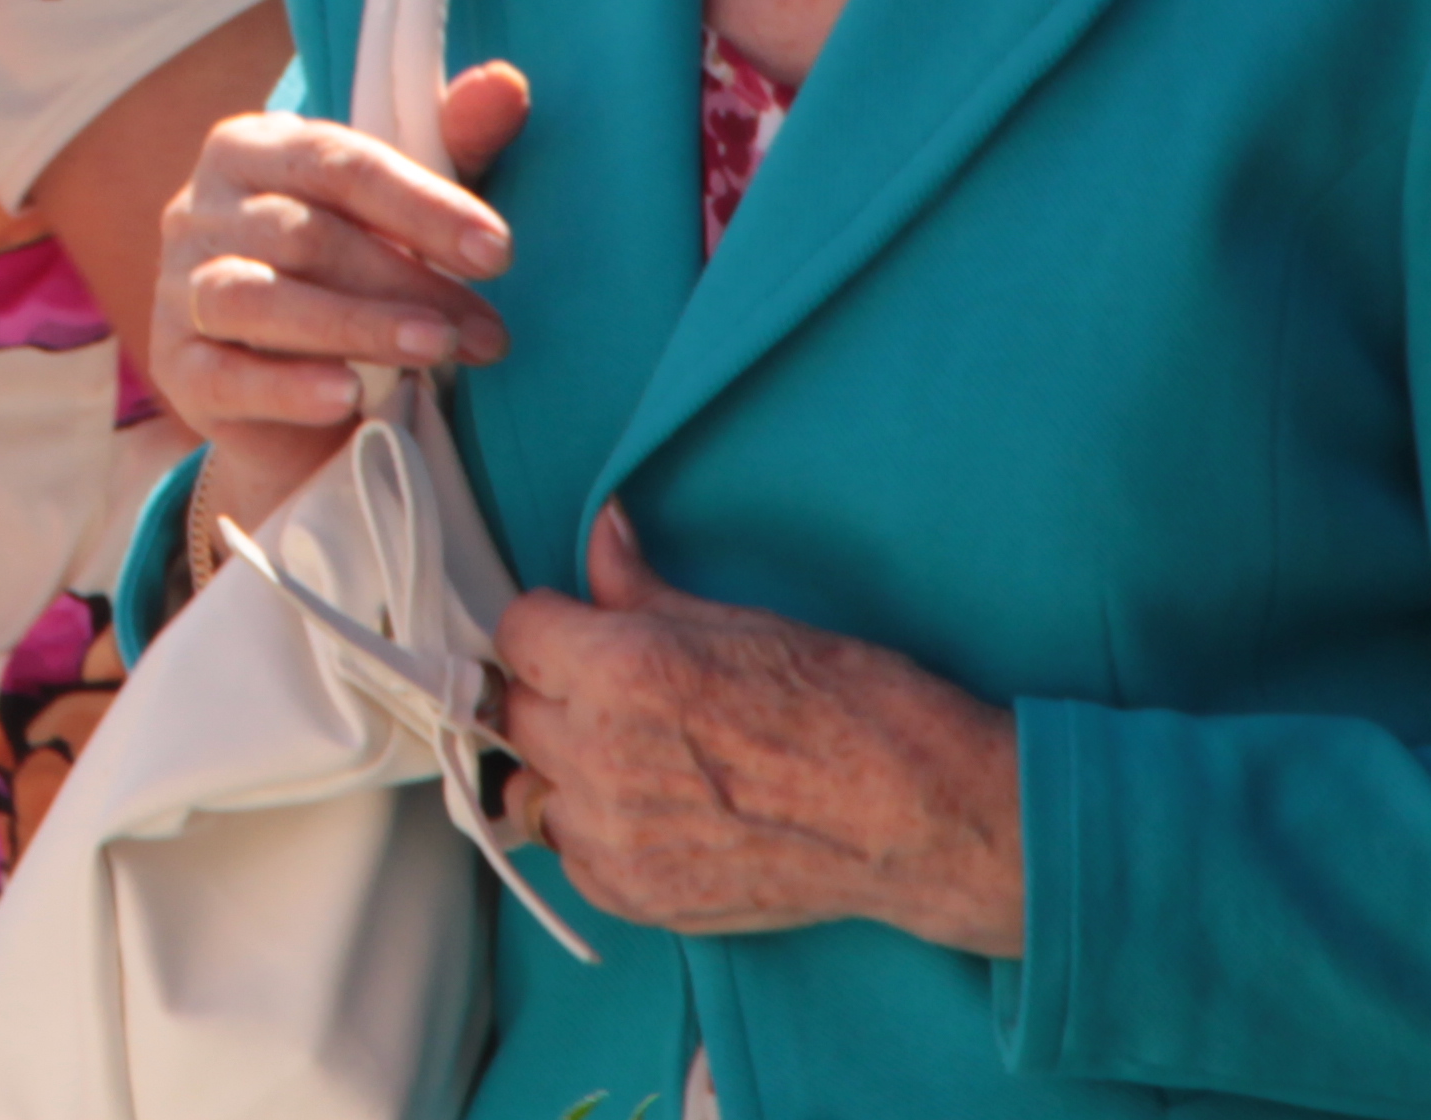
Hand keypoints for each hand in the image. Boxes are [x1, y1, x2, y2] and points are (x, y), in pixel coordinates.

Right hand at [148, 69, 529, 538]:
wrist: (293, 393)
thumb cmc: (355, 272)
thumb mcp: (406, 208)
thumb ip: (454, 143)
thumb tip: (509, 85)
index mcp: (251, 148)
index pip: (336, 163)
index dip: (421, 205)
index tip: (499, 251)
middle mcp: (200, 209)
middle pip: (304, 235)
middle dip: (406, 280)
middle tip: (486, 330)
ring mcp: (178, 288)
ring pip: (258, 298)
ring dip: (355, 325)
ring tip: (436, 352)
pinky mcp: (176, 367)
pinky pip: (223, 376)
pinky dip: (286, 386)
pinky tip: (346, 397)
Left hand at [492, 507, 1022, 957]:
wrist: (915, 816)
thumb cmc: (846, 707)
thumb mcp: (740, 622)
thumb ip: (642, 586)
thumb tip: (601, 534)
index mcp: (620, 670)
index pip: (518, 631)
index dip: (550, 623)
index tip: (575, 628)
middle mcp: (601, 756)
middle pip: (515, 712)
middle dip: (550, 693)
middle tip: (603, 690)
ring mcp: (613, 837)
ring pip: (532, 791)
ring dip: (561, 769)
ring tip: (623, 755)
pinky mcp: (637, 896)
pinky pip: (571, 856)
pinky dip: (593, 833)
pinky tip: (649, 810)